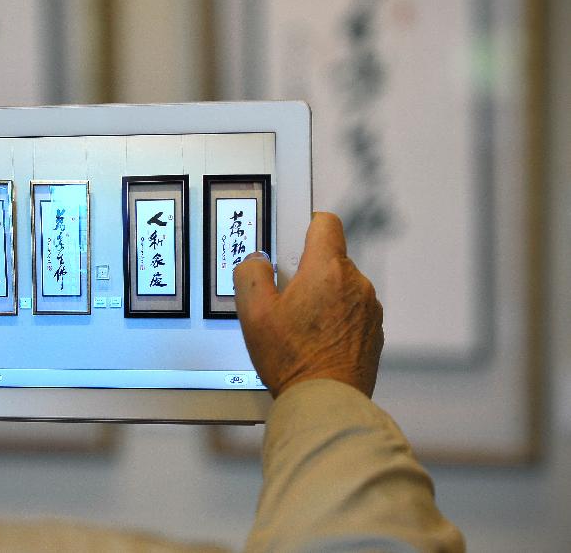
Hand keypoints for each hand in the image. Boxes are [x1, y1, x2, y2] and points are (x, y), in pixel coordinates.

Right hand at [233, 212, 382, 397]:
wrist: (326, 402)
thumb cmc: (292, 360)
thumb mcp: (254, 313)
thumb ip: (251, 274)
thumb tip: (258, 262)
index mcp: (327, 269)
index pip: (325, 223)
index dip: (304, 227)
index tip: (290, 243)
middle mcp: (356, 283)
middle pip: (329, 259)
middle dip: (306, 272)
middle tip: (283, 299)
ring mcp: (369, 308)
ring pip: (341, 287)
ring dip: (322, 298)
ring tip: (298, 327)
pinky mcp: (374, 332)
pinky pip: (351, 312)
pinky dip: (335, 320)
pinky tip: (315, 343)